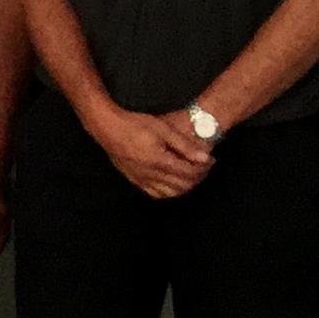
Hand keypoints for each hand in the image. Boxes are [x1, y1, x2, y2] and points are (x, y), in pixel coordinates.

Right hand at [91, 105, 212, 199]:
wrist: (107, 127)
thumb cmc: (135, 124)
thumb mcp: (163, 129)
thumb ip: (185, 146)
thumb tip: (205, 158)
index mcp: (159, 161)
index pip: (189, 172)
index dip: (203, 168)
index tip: (210, 160)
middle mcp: (150, 174)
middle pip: (182, 185)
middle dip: (197, 177)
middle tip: (203, 166)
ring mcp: (141, 179)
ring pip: (170, 193)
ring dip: (184, 186)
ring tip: (190, 174)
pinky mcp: (134, 180)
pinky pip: (155, 193)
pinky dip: (168, 191)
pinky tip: (172, 181)